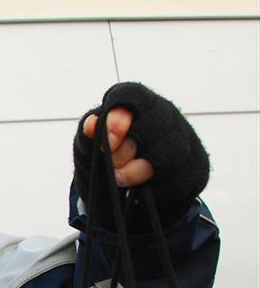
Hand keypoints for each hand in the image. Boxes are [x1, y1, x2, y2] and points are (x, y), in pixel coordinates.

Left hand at [73, 82, 208, 223]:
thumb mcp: (96, 145)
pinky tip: (140, 191)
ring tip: (120, 179)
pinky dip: (153, 190)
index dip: (117, 118)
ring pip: (167, 154)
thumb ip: (92, 134)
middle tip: (112, 166)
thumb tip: (92, 125)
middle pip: (149, 126)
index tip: (108, 142)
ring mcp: (185, 140)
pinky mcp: (195, 168)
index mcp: (140, 103)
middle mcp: (166, 115)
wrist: (139, 187)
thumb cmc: (115, 157)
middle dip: (123, 152)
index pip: (132, 96)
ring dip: (137, 172)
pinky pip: (176, 180)